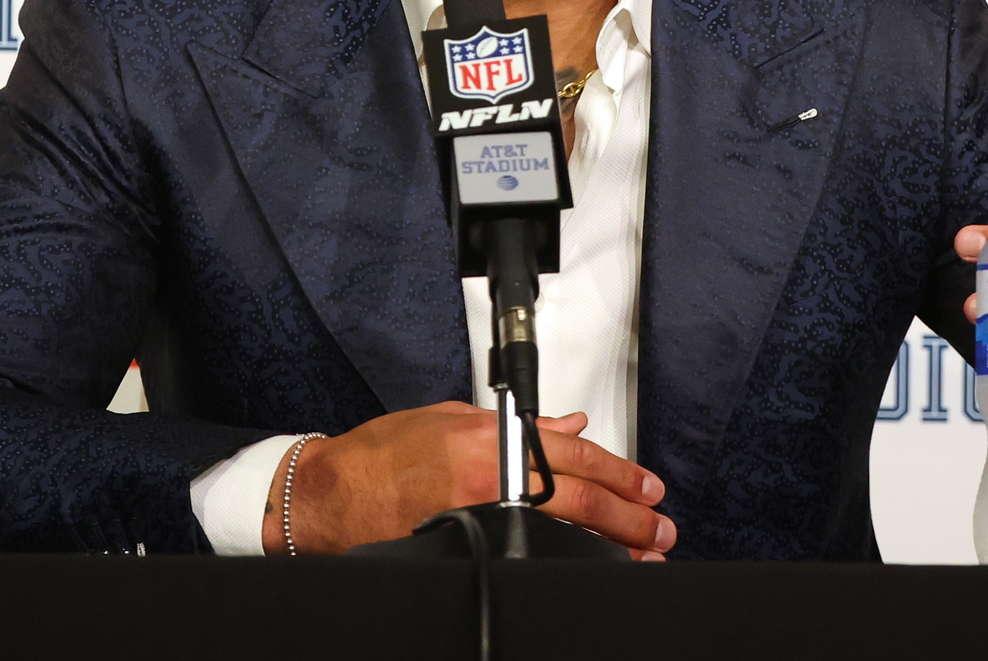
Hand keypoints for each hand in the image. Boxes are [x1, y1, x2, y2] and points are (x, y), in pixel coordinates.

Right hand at [264, 402, 674, 558]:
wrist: (330, 494)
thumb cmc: (380, 454)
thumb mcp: (452, 418)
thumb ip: (516, 424)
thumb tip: (567, 425)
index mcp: (491, 439)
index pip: (574, 454)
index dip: (619, 473)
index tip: (647, 489)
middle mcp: (491, 479)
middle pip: (579, 501)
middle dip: (627, 518)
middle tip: (657, 530)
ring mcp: (480, 518)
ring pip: (562, 536)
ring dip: (607, 548)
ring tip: (638, 556)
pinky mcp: (464, 546)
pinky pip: (526, 554)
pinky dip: (561, 562)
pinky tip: (584, 570)